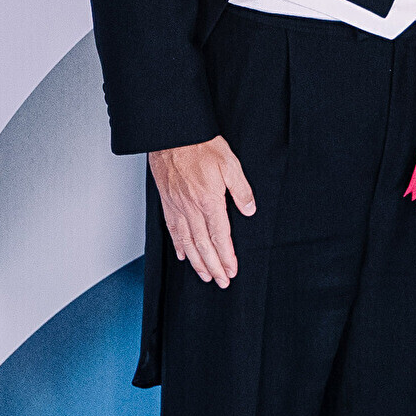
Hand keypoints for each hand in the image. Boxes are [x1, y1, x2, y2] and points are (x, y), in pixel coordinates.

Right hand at [151, 136, 256, 286]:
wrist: (172, 134)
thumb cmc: (200, 145)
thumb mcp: (230, 164)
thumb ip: (241, 190)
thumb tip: (249, 210)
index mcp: (209, 201)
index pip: (220, 237)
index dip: (227, 257)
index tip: (232, 270)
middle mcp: (191, 208)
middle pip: (204, 245)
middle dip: (214, 266)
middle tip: (221, 281)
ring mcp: (177, 206)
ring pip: (187, 242)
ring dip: (197, 262)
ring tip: (205, 275)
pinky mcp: (167, 201)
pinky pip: (172, 229)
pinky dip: (178, 245)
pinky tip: (183, 255)